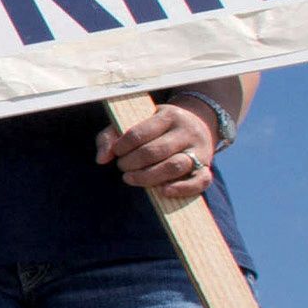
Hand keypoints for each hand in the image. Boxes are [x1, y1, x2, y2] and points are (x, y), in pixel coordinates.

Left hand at [95, 101, 216, 195]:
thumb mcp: (134, 122)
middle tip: (122, 167)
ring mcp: (199, 150)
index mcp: (168, 115)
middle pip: (155, 151)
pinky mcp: (206, 167)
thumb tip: (101, 159)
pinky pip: (200, 181)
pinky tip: (162, 191)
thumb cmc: (155, 128)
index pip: (139, 133)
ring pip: (175, 166)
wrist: (196, 124)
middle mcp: (187, 131)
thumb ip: (111, 136)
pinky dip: (181, 189)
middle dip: (131, 163)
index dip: (122, 146)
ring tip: (131, 178)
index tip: (115, 153)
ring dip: (148, 177)